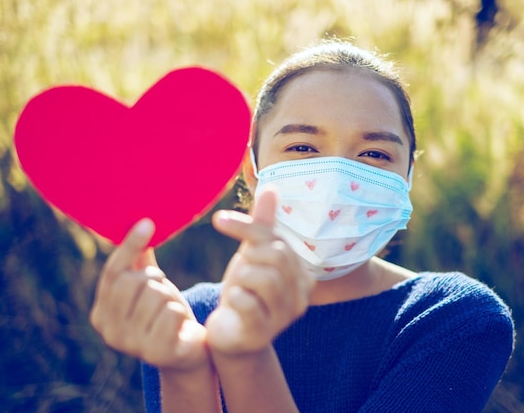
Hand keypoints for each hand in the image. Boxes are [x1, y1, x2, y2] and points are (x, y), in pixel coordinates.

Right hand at [90, 219, 208, 371]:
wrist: (187, 353)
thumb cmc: (165, 316)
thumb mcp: (149, 289)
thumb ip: (139, 262)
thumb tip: (138, 223)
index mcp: (100, 314)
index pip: (112, 273)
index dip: (130, 245)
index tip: (147, 222)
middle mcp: (109, 332)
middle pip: (134, 281)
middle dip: (156, 278)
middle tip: (165, 289)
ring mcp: (131, 345)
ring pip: (156, 295)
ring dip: (171, 297)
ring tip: (172, 310)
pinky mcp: (156, 353)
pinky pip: (171, 312)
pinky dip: (181, 312)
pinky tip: (180, 324)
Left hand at [206, 189, 314, 354]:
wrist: (231, 335)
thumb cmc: (246, 291)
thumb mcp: (253, 255)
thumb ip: (264, 224)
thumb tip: (271, 188)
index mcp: (304, 275)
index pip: (278, 240)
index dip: (247, 227)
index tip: (219, 220)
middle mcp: (302, 297)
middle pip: (276, 256)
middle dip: (247, 257)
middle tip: (238, 270)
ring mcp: (285, 318)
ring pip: (262, 278)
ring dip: (240, 279)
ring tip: (237, 289)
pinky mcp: (263, 334)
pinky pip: (247, 303)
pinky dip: (234, 297)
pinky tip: (233, 304)